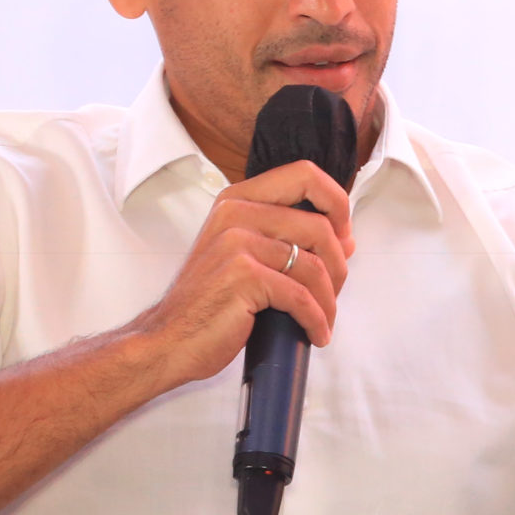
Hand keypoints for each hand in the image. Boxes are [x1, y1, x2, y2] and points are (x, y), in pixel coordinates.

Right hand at [124, 160, 355, 387]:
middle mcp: (236, 213)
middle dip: (338, 267)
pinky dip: (316, 320)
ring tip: (324, 320)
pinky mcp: (243, 276)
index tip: (345, 235)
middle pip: (319, 227)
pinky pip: (301, 297)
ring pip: (315, 266)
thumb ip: (286, 240)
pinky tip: (315, 334)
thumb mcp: (243, 257)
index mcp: (237, 200)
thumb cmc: (208, 303)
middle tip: (333, 293)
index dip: (337, 202)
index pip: (304, 175)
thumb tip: (346, 239)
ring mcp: (237, 242)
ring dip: (329, 301)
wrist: (168, 339)